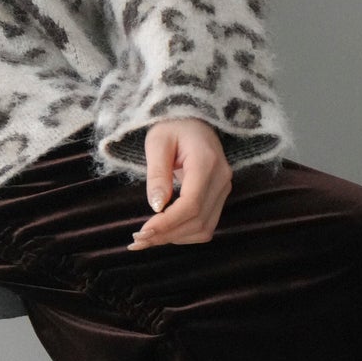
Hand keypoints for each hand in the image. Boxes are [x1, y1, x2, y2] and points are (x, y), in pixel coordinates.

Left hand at [128, 118, 231, 250]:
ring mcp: (224, 188)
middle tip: (137, 241)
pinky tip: (164, 231)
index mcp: (206, 162)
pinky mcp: (220, 196)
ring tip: (146, 238)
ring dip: (175, 238)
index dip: (168, 224)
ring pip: (204, 228)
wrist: (192, 120)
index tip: (143, 232)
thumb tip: (157, 207)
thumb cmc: (172, 126)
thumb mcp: (157, 142)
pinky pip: (206, 225)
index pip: (191, 204)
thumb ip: (157, 173)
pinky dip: (184, 233)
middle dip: (167, 235)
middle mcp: (221, 179)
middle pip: (198, 221)